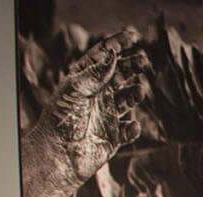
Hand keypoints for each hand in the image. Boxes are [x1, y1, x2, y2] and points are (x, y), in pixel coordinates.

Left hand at [21, 29, 149, 196]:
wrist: (59, 155)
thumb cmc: (60, 121)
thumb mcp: (73, 90)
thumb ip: (94, 73)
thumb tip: (113, 56)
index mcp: (85, 81)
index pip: (103, 58)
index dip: (117, 45)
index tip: (132, 36)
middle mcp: (98, 96)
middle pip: (120, 75)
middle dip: (132, 66)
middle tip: (143, 61)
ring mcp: (107, 115)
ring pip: (129, 99)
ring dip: (136, 93)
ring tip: (139, 90)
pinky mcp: (114, 136)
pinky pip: (130, 129)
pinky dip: (133, 127)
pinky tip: (131, 126)